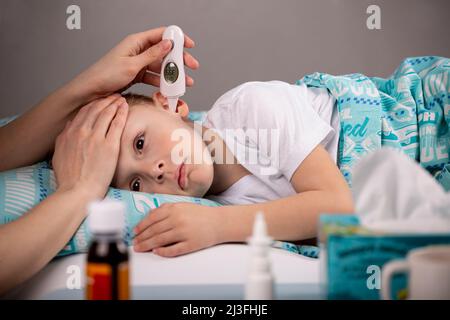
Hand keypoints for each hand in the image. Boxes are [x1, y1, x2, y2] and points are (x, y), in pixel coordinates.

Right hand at [52, 95, 127, 199]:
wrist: (77, 192)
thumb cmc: (69, 179)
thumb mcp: (59, 155)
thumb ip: (64, 139)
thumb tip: (70, 127)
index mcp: (69, 134)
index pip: (83, 112)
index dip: (93, 104)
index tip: (100, 102)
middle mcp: (81, 132)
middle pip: (95, 109)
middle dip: (105, 100)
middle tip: (113, 96)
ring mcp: (96, 138)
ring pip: (107, 113)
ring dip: (114, 103)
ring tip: (121, 99)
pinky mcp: (109, 145)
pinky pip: (117, 123)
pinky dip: (122, 113)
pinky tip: (126, 108)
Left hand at [72, 27, 198, 100]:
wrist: (91, 91)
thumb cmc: (105, 75)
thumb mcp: (132, 65)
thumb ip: (152, 55)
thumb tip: (168, 44)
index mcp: (136, 42)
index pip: (161, 35)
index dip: (177, 39)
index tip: (190, 45)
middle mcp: (138, 50)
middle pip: (164, 51)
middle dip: (179, 60)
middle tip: (192, 67)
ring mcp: (138, 63)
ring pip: (160, 66)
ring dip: (173, 74)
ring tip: (185, 83)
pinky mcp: (136, 75)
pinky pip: (153, 77)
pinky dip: (162, 83)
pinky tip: (170, 89)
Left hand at [133, 202, 221, 256]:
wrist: (219, 222)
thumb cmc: (200, 214)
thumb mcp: (182, 206)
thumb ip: (166, 209)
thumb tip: (149, 215)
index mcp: (175, 209)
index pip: (152, 219)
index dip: (141, 226)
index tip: (134, 232)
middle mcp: (178, 220)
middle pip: (154, 231)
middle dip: (141, 238)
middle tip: (134, 244)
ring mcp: (184, 233)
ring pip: (160, 240)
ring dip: (147, 246)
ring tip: (140, 249)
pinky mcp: (190, 244)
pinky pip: (173, 250)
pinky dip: (163, 252)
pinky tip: (156, 252)